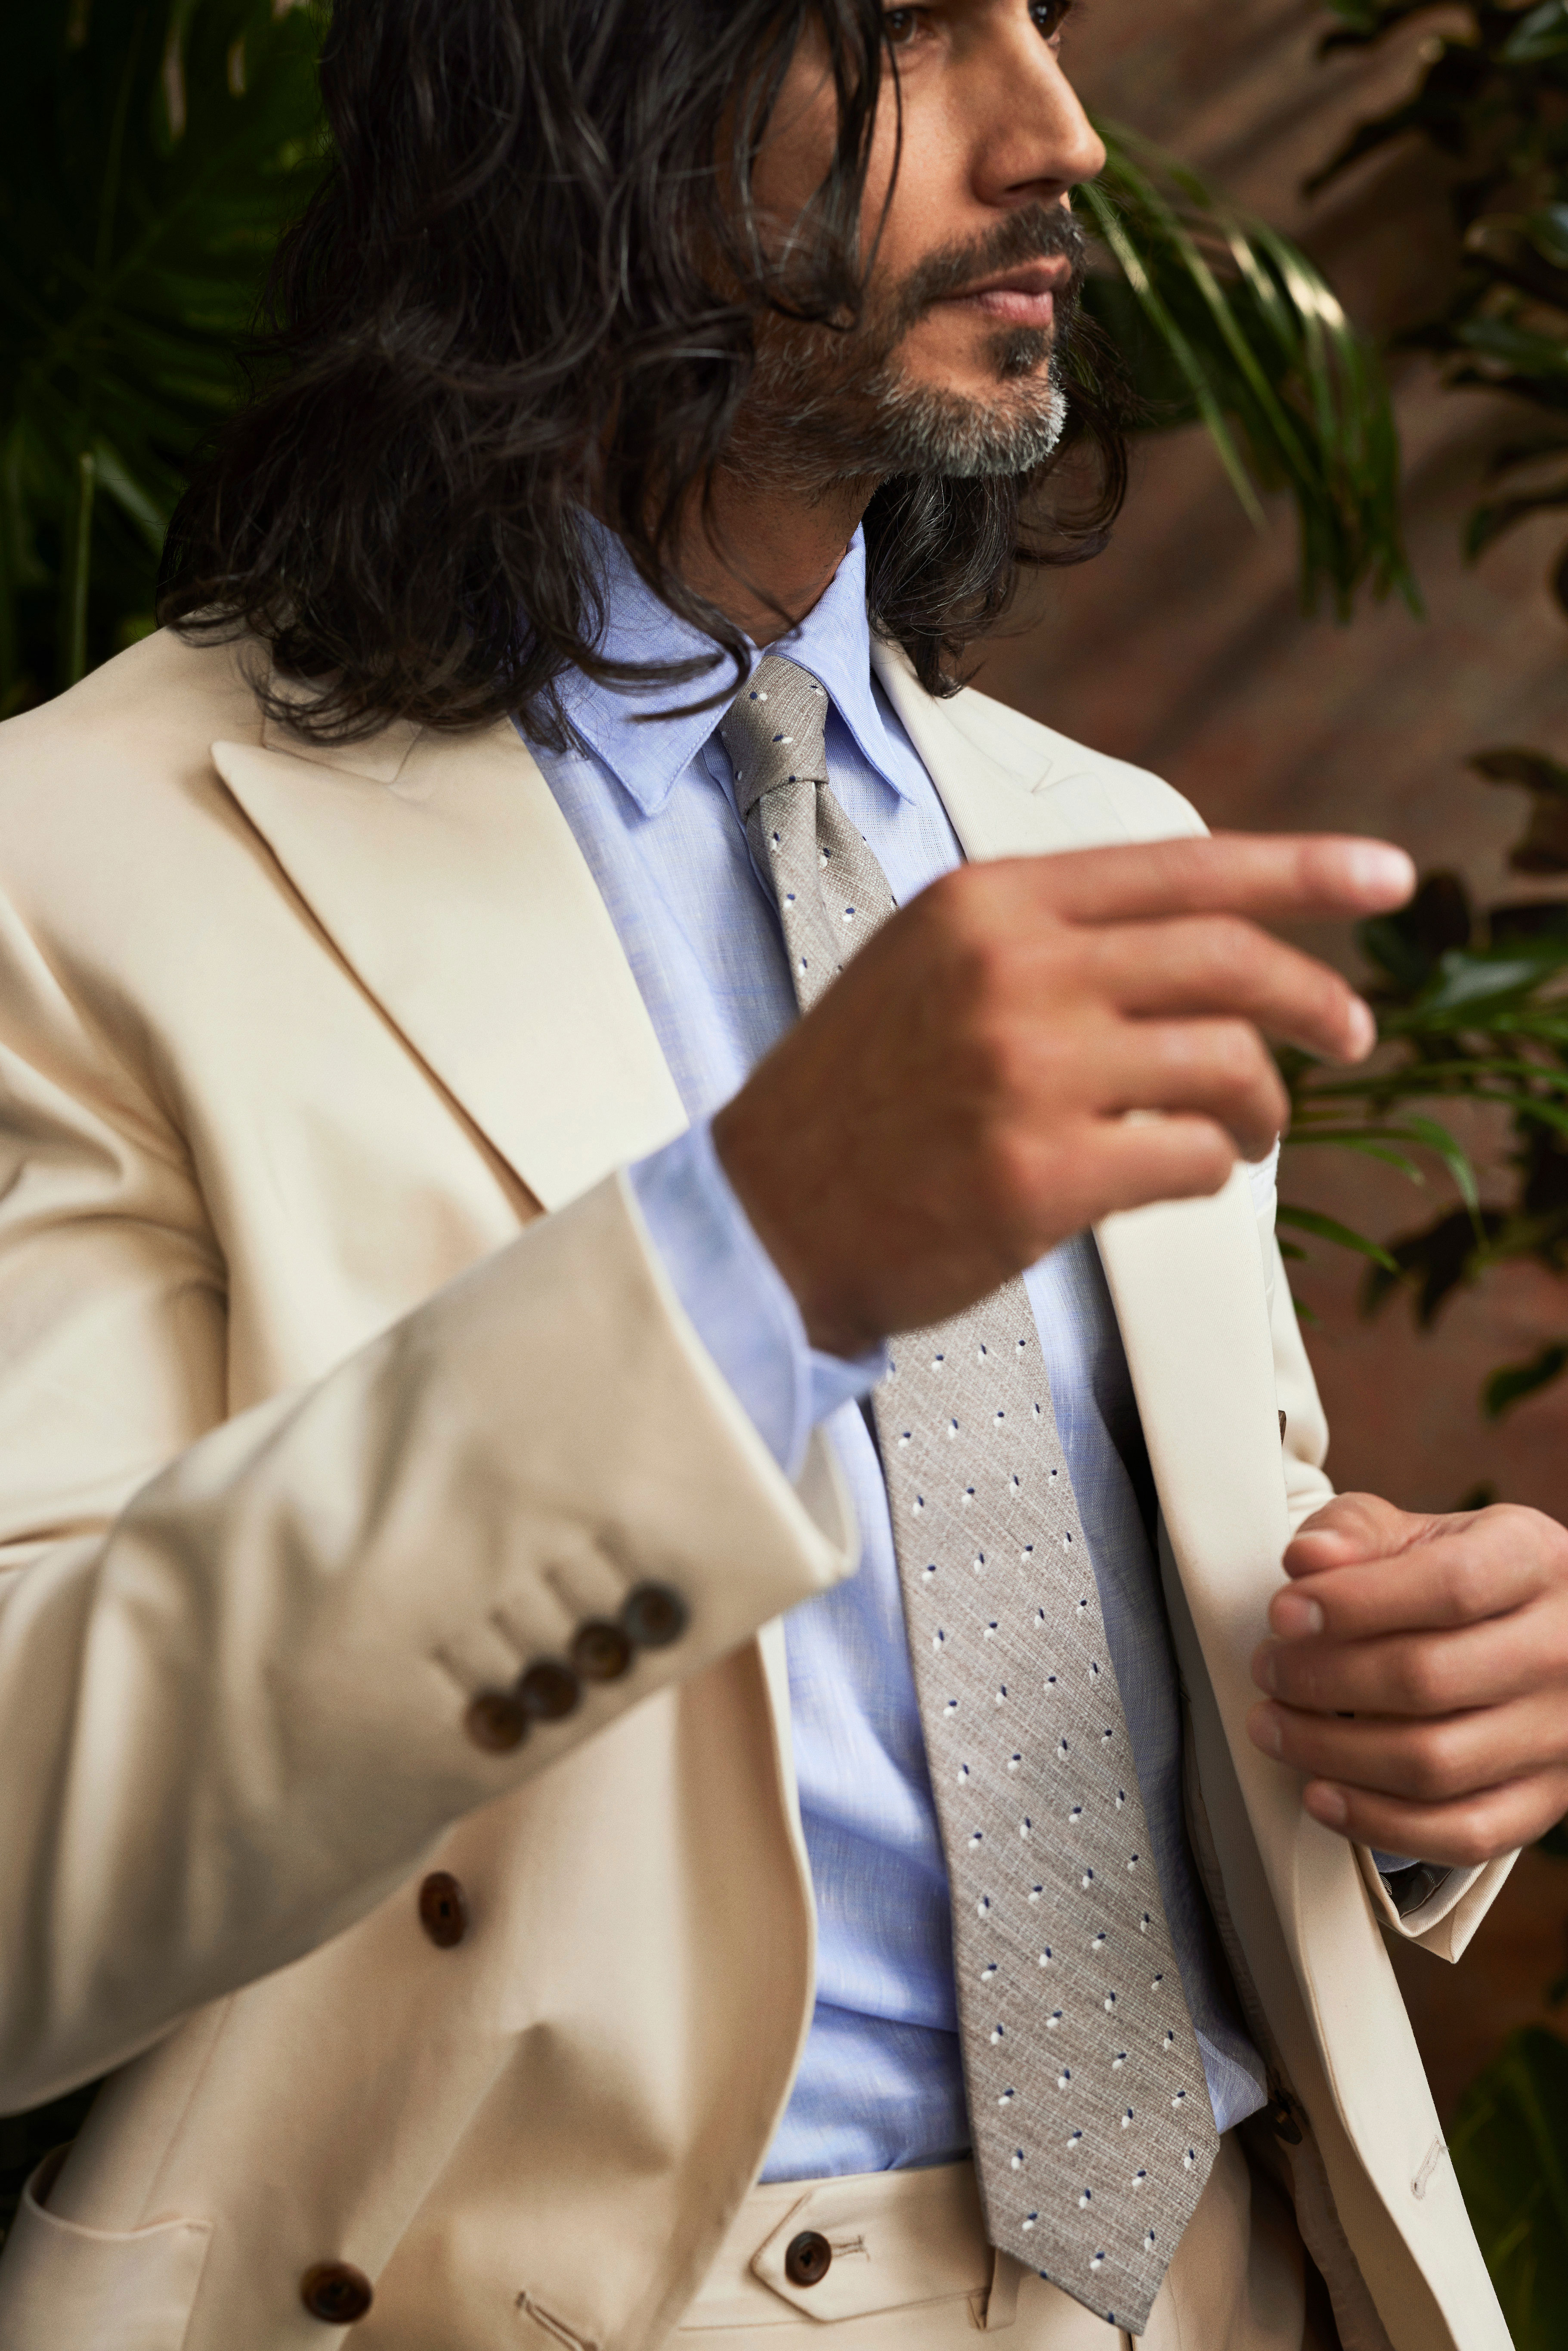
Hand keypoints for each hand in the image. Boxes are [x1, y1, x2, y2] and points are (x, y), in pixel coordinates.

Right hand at [713, 831, 1413, 1353]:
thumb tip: (1200, 945)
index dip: (1305, 868)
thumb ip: (1048, 934)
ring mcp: (1028, 1074)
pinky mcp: (1042, 1177)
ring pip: (1226, 1067)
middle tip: (1349, 1032)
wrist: (761, 1216)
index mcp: (988, 905)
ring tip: (1250, 1132)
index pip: (1183, 867)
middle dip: (1316, 1000)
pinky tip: (1178, 1176)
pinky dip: (1208, 1170)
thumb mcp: (930, 965)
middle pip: (1228, 961)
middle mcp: (1013, 971)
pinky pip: (1192, 1158)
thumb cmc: (854, 1100)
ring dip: (1265, 1107)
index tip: (1386, 877)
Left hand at [1247, 1493, 1567, 1865]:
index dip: (1354, 1603)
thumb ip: (1359, 1532)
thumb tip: (1308, 1558)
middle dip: (1322, 1680)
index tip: (1283, 1613)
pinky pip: (1464, 1834)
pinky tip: (1322, 1794)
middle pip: (1427, 1679)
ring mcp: (1559, 1734)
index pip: (1449, 1586)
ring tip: (1274, 1726)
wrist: (1545, 1632)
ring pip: (1436, 1765)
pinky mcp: (1546, 1799)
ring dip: (1331, 1752)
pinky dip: (1380, 1824)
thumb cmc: (1471, 1579)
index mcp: (1535, 1562)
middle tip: (1268, 1670)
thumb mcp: (1424, 1536)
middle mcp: (1559, 1651)